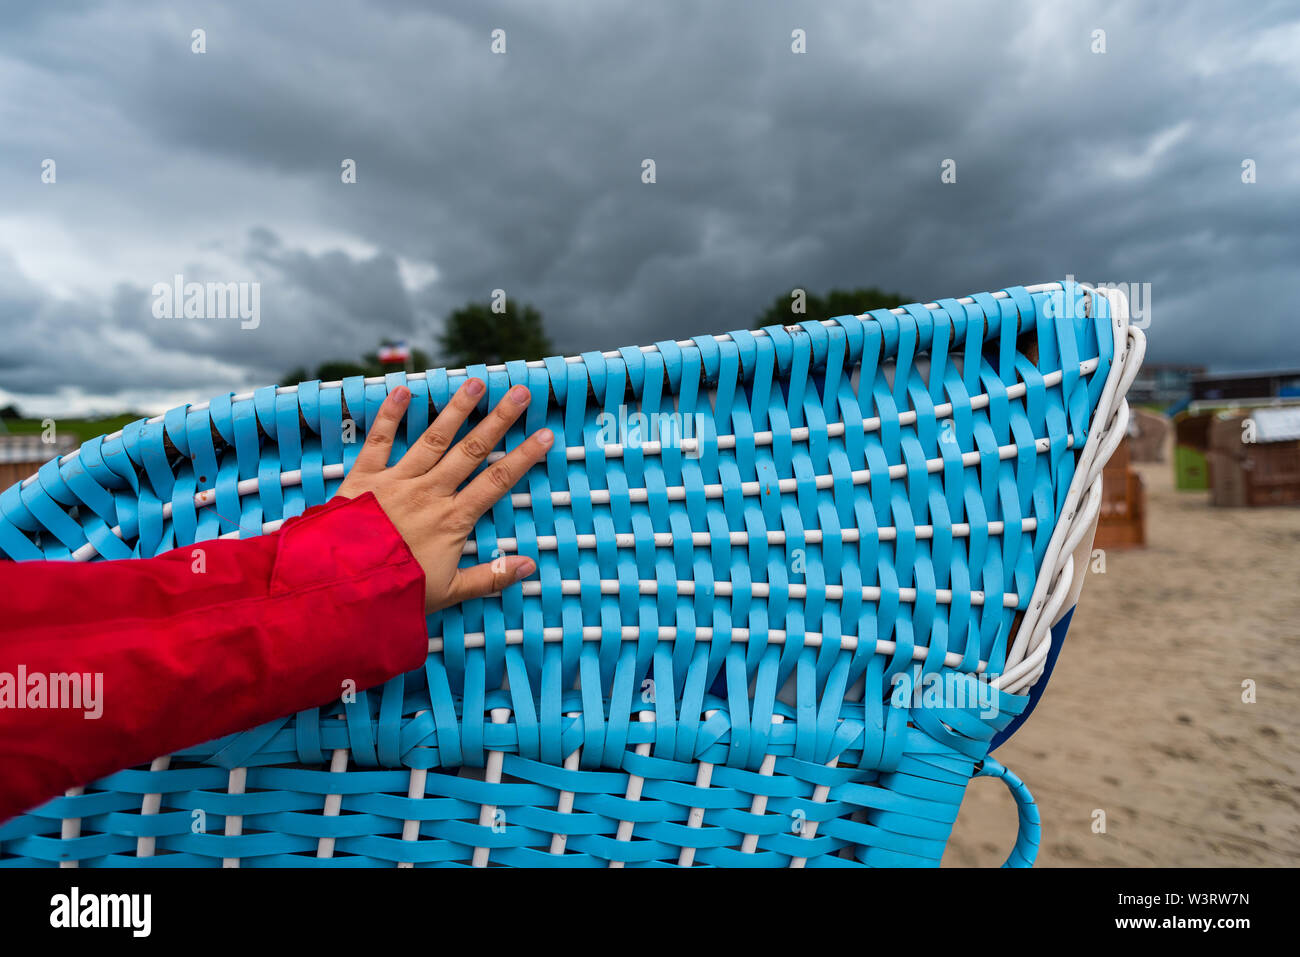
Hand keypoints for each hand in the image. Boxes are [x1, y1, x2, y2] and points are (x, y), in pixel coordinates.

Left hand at [334, 379, 552, 612]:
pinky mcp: (365, 478)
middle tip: (519, 392)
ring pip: (433, 438)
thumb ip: (489, 578)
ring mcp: (398, 481)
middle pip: (471, 450)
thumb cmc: (395, 593)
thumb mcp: (448, 593)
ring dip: (456, 409)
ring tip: (475, 382)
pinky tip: (403, 390)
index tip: (545, 435)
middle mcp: (430, 492)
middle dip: (498, 420)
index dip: (524, 458)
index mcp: (452, 520)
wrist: (340, 586)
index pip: (496, 482)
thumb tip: (529, 567)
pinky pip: (379, 442)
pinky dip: (390, 415)